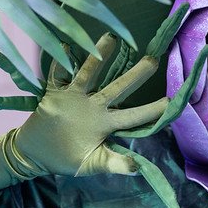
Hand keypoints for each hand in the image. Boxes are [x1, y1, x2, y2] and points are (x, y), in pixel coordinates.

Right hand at [0, 33, 168, 197]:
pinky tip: (65, 47)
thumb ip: (114, 164)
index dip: (150, 110)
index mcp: (107, 124)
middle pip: (118, 88)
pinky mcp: (55, 94)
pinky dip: (60, 62)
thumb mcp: (93, 164)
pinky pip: (58, 76)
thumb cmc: (69, 158)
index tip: (169, 102)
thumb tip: (137, 168)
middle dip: (135, 75)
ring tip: (110, 39)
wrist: (38, 154)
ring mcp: (76, 98)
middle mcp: (95, 106)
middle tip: (153, 60)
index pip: (133, 116)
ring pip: (90, 74)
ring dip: (98, 58)